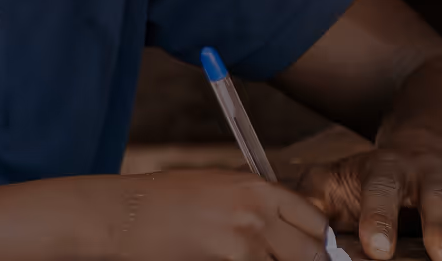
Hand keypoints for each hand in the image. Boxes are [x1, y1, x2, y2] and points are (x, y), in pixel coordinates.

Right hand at [117, 169, 331, 260]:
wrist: (126, 214)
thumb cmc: (162, 200)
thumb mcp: (216, 187)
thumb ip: (254, 202)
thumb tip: (283, 226)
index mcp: (257, 187)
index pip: (313, 220)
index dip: (315, 240)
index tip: (309, 252)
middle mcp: (258, 211)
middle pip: (312, 252)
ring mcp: (246, 240)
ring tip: (252, 258)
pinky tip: (228, 260)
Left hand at [296, 130, 441, 260]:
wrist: (425, 139)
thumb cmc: (373, 176)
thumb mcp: (336, 180)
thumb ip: (312, 199)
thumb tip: (287, 217)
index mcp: (385, 169)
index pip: (380, 189)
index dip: (378, 218)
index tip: (377, 250)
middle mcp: (427, 171)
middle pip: (437, 194)